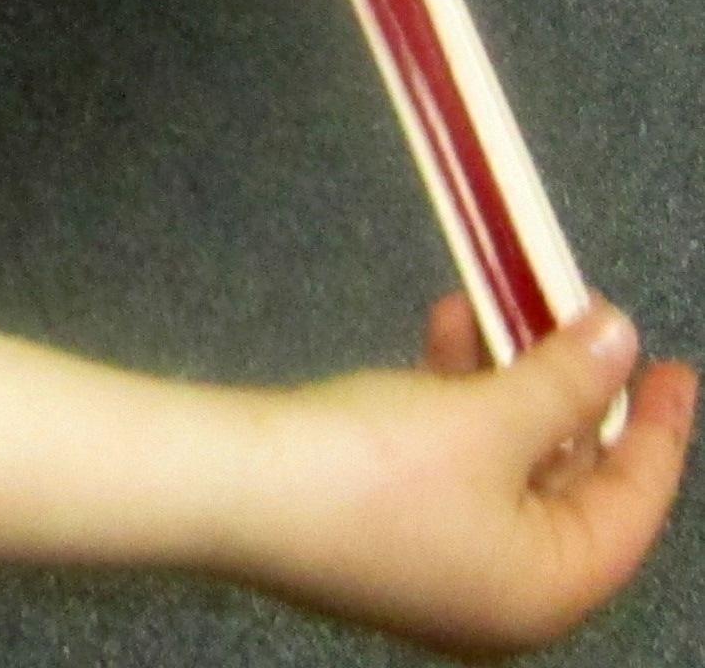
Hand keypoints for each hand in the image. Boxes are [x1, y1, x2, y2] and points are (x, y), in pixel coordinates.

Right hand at [233, 298, 691, 654]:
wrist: (233, 490)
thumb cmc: (375, 472)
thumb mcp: (487, 418)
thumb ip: (565, 379)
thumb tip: (622, 337)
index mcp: (549, 590)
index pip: (634, 504)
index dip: (659, 426)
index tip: (672, 363)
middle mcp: (504, 592)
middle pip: (569, 484)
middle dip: (569, 391)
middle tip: (580, 321)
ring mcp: (441, 564)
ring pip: (505, 464)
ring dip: (507, 381)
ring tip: (500, 301)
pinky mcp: (386, 530)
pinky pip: (451, 462)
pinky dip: (456, 400)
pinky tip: (443, 331)